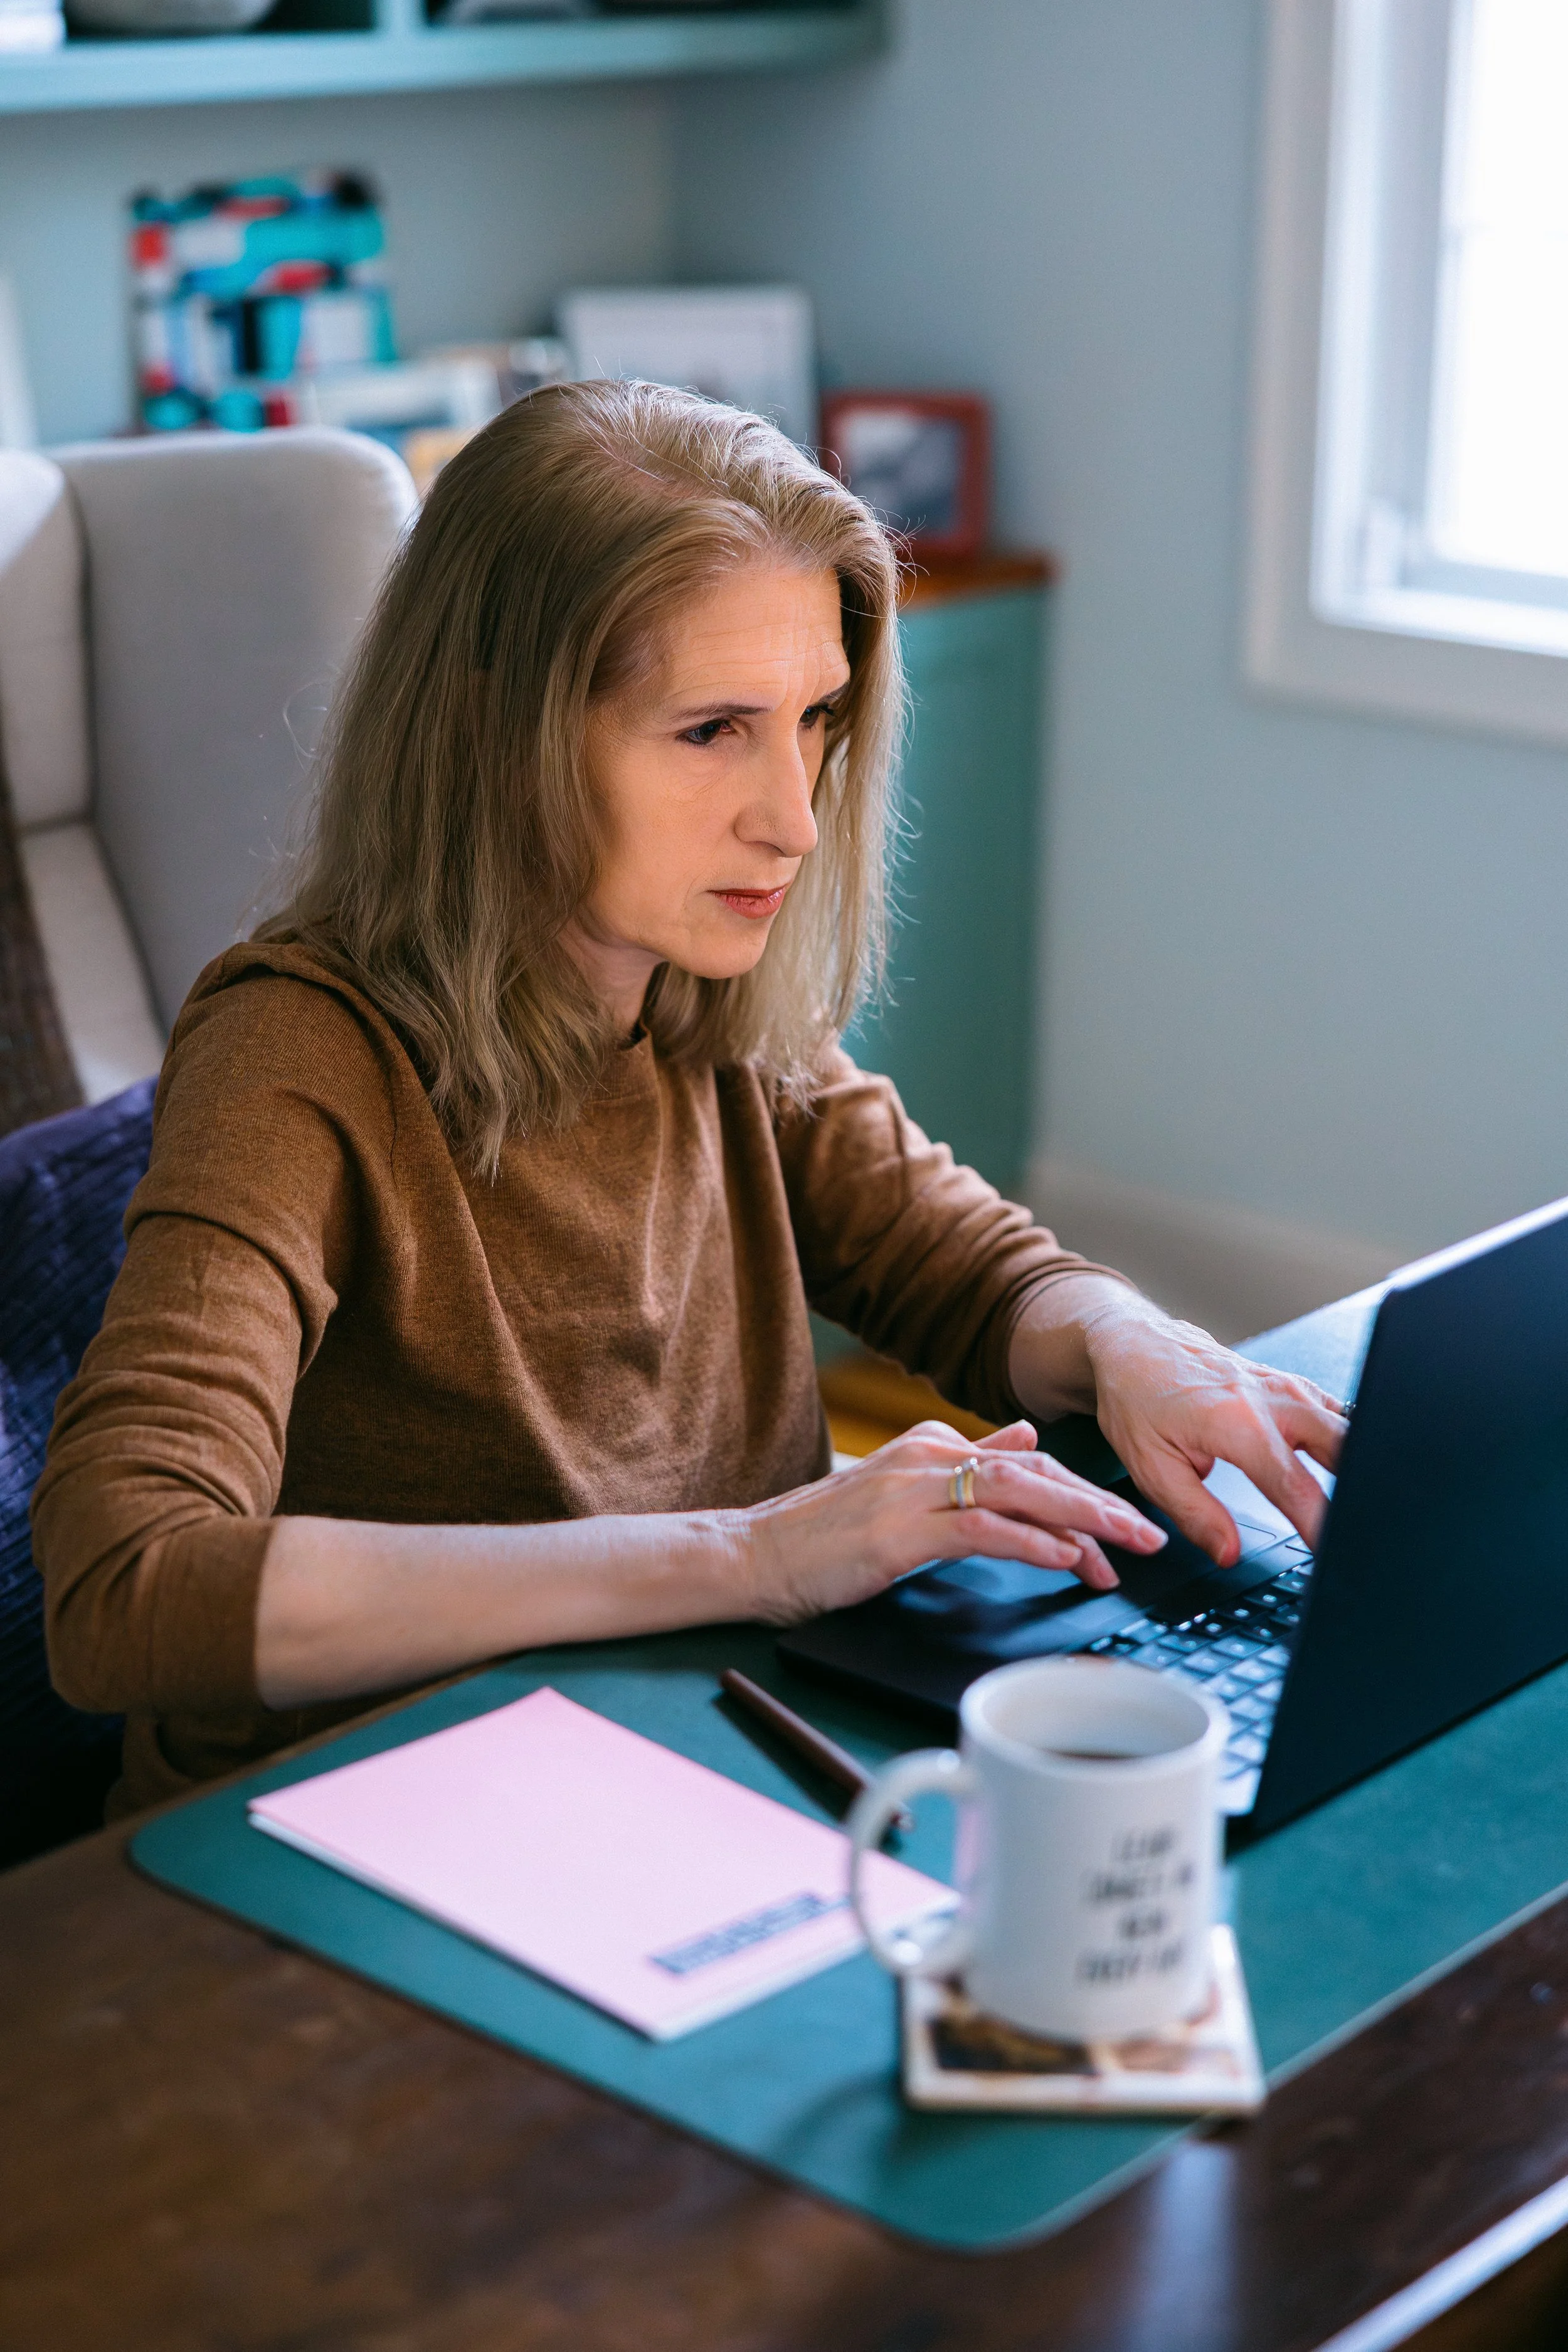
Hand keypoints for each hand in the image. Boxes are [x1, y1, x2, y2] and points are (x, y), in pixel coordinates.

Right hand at [739, 1418, 1167, 1625]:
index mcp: (932, 1446)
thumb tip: (1027, 1441)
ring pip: (1019, 1494)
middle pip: (1035, 1475)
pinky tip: (1065, 1559)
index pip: (1027, 1465)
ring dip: (1082, 1521)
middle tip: (1149, 1536)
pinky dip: (1030, 1542)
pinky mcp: (900, 1530)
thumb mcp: (902, 1488)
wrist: (752, 1555)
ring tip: (1127, 1547)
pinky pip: (981, 1530)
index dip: (1081, 1496)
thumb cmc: (823, 1535)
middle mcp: (929, 1456)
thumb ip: (968, 1464)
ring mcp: (913, 1490)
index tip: (1122, 1527)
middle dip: (1100, 1505)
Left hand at [1079, 1295, 1347, 1563]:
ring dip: (1361, 1463)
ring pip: (1348, 1426)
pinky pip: (1335, 1410)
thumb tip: (1228, 1552)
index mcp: (1238, 1423)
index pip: (1296, 1487)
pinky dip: (1348, 1438)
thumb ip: (1196, 1515)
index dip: (1320, 1527)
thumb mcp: (1152, 1468)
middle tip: (1362, 1532)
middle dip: (1361, 1491)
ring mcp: (1285, 1386)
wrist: (1134, 1345)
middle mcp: (1271, 1399)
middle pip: (1345, 1448)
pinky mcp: (1289, 1383)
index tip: (1334, 1558)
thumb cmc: (1136, 1399)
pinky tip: (1350, 1466)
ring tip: (1365, 1507)